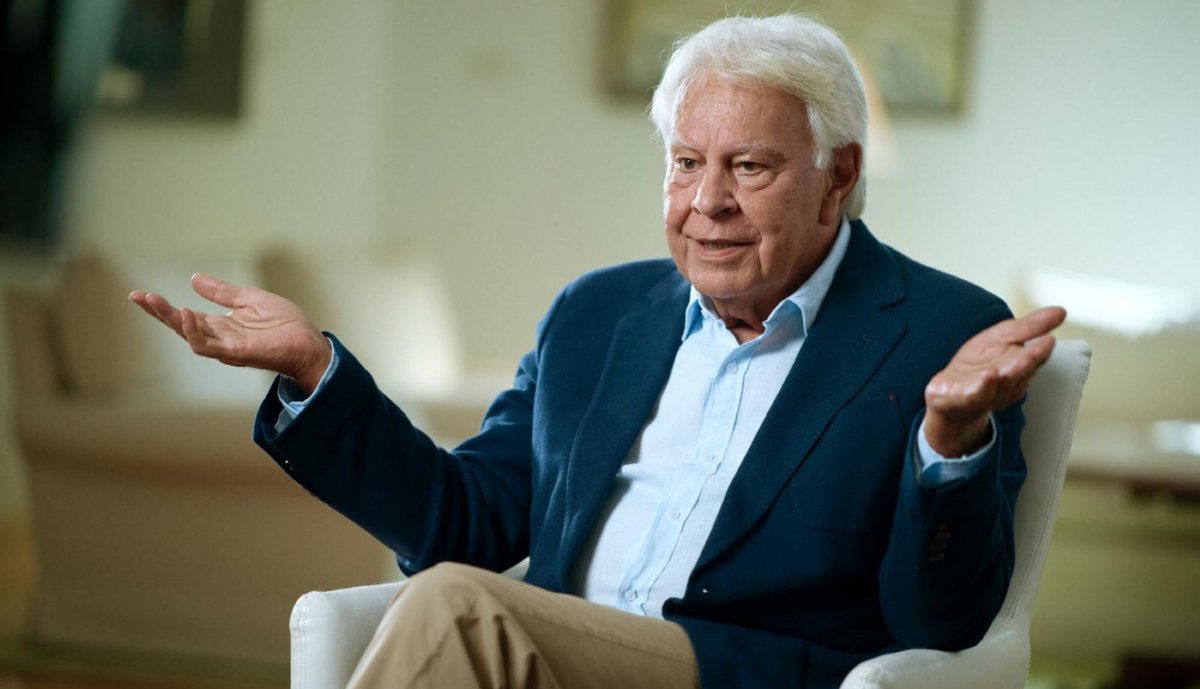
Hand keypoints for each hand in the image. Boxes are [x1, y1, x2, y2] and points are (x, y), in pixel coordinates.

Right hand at [129, 273, 331, 393]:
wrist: (309, 342)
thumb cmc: (286, 325)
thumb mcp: (250, 299)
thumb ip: (222, 292)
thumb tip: (194, 278)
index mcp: (221, 326)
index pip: (184, 317)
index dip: (162, 307)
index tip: (140, 295)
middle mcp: (219, 338)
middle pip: (180, 326)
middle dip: (158, 312)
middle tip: (138, 297)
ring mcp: (226, 347)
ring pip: (188, 336)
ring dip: (170, 319)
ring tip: (154, 301)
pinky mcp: (236, 352)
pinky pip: (207, 346)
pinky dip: (193, 331)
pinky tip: (185, 314)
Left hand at [923, 306, 1066, 456]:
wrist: (949, 395)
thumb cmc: (979, 364)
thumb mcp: (1002, 337)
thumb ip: (1029, 327)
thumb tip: (1062, 311)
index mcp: (1018, 368)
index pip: (1034, 358)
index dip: (1040, 351)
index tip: (1049, 339)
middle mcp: (1006, 384)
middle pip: (1018, 373)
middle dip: (1024, 365)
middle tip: (1030, 355)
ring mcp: (985, 394)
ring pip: (998, 387)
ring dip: (1001, 378)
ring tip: (1002, 369)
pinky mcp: (961, 399)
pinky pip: (973, 396)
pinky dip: (980, 388)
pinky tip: (985, 377)